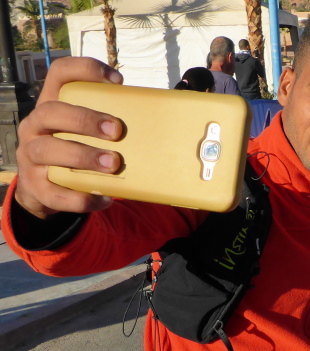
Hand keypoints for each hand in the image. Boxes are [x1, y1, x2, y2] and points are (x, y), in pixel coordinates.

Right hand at [15, 57, 123, 218]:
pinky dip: (82, 198)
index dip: (86, 69)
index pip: (60, 74)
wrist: (44, 190)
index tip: (118, 81)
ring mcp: (30, 156)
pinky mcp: (34, 187)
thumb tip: (156, 124)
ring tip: (113, 164)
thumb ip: (107, 123)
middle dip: (85, 119)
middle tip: (116, 130)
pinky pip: (55, 193)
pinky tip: (105, 199)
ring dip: (83, 156)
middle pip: (51, 111)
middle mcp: (35, 126)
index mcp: (51, 105)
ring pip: (47, 150)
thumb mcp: (84, 132)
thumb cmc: (75, 152)